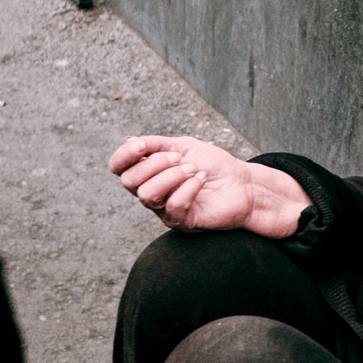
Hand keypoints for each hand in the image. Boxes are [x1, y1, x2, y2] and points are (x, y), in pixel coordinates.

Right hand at [109, 136, 310, 237]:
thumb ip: (156, 145)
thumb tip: (129, 140)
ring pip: (146, 195)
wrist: (243, 184)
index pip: (118, 168)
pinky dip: (189, 188)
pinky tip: (201, 180)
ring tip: (193, 170)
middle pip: (129, 181)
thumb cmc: (214, 166)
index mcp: (149, 172)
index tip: (142, 145)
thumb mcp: (184, 146)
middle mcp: (152, 193)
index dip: (123, 156)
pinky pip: (173, 206)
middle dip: (155, 164)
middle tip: (181, 159)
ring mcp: (164, 209)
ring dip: (172, 176)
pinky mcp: (181, 222)